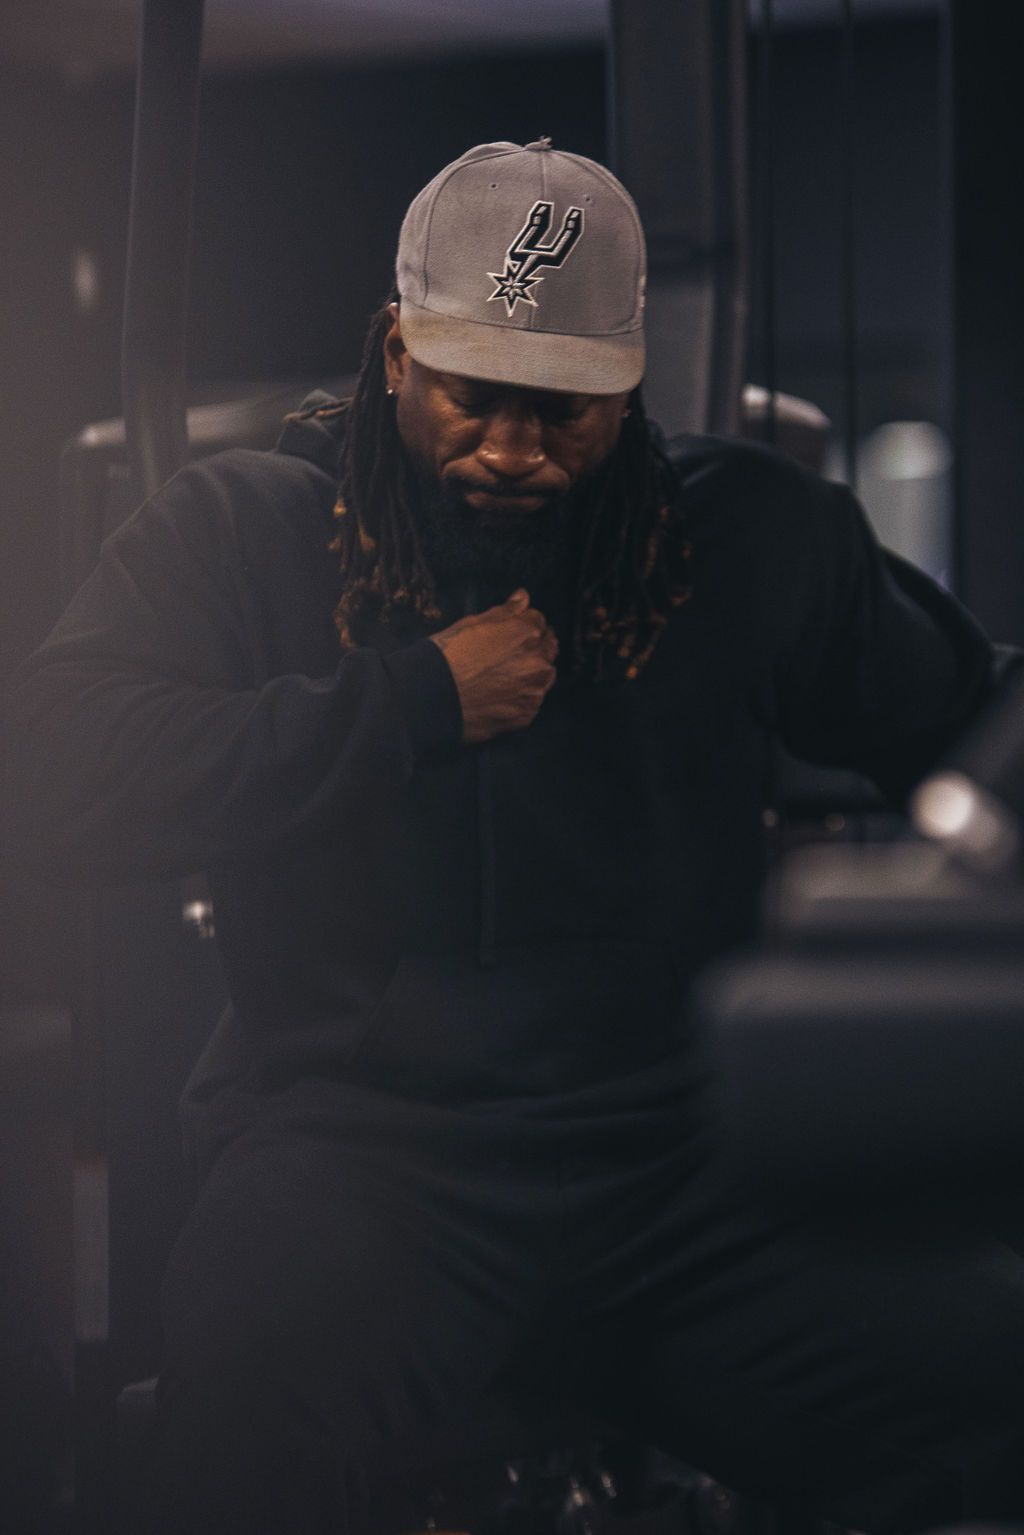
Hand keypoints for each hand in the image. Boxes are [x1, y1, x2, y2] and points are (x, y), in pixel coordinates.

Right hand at [429, 589, 557, 744]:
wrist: (431, 697)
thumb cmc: (447, 656)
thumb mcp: (472, 623)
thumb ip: (505, 611)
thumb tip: (523, 597)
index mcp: (527, 633)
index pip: (538, 621)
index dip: (523, 625)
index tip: (512, 633)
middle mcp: (538, 661)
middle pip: (547, 649)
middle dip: (533, 649)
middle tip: (508, 656)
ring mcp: (534, 690)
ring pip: (543, 678)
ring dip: (530, 675)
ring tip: (502, 679)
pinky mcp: (526, 715)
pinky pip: (530, 703)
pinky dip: (520, 699)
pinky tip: (498, 697)